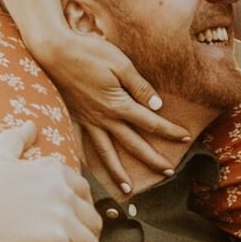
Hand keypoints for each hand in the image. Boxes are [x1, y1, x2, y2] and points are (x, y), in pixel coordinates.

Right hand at [40, 30, 189, 193]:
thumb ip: (139, 87)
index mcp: (118, 104)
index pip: (150, 122)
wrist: (54, 51)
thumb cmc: (88, 52)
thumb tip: (156, 106)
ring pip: (106, 152)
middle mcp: (104, 118)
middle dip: (152, 159)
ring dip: (118, 172)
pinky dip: (84, 161)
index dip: (169, 131)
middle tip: (168, 173)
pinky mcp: (73, 118)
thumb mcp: (120, 64)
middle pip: (133, 144)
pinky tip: (86, 173)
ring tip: (128, 190)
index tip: (186, 138)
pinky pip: (80, 145)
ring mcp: (87, 121)